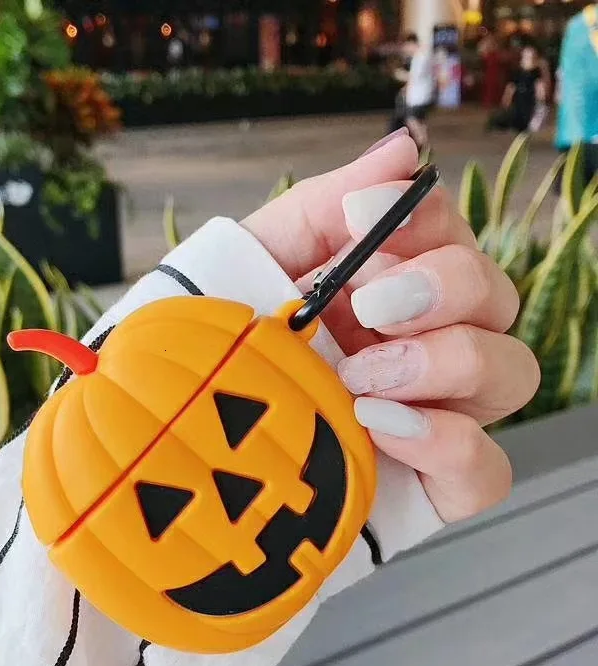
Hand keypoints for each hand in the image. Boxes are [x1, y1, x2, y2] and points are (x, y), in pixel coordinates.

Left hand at [241, 130, 539, 522]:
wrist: (184, 436)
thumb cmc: (224, 344)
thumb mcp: (260, 263)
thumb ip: (327, 204)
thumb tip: (406, 147)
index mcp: (389, 288)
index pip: (451, 237)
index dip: (426, 221)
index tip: (359, 221)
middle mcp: (423, 346)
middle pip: (497, 299)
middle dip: (443, 287)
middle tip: (369, 304)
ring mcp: (434, 417)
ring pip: (512, 374)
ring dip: (443, 361)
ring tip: (359, 376)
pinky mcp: (428, 487)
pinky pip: (487, 469)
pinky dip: (447, 442)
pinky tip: (379, 426)